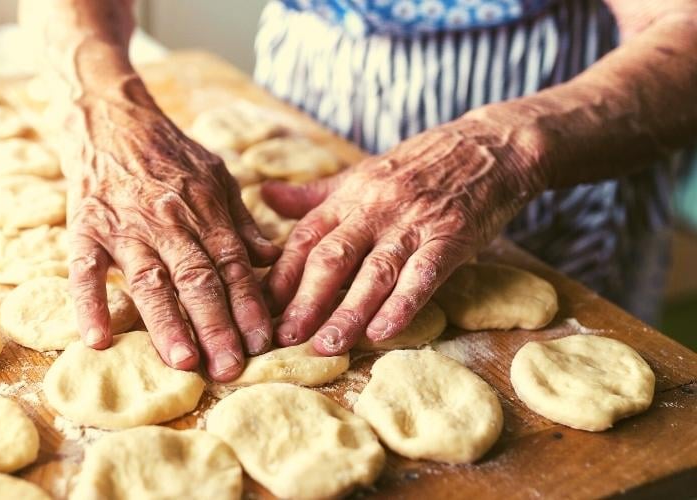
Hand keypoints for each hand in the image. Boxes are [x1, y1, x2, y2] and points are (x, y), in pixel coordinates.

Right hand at [61, 83, 280, 380]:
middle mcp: (167, 220)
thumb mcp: (215, 174)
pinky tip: (97, 339)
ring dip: (167, 323)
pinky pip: (84, 270)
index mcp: (203, 208)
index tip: (263, 343)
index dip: (249, 306)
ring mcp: (124, 226)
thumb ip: (240, 220)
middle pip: (197, 279)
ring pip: (150, 281)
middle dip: (216, 326)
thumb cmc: (167, 152)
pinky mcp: (85, 228)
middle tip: (230, 368)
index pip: (233, 265)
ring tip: (183, 361)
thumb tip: (270, 258)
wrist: (109, 117)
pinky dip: (88, 304)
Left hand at [261, 118, 548, 353]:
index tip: (260, 309)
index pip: (304, 238)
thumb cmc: (419, 166)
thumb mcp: (362, 174)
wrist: (489, 146)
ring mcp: (414, 223)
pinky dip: (403, 304)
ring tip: (326, 345)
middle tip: (284, 337)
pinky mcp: (451, 236)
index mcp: (349, 196)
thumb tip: (265, 195)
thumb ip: (314, 195)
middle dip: (305, 301)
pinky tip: (383, 331)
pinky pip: (424, 273)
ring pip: (374, 272)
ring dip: (348, 313)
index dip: (280, 276)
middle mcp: (375, 209)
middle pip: (331, 258)